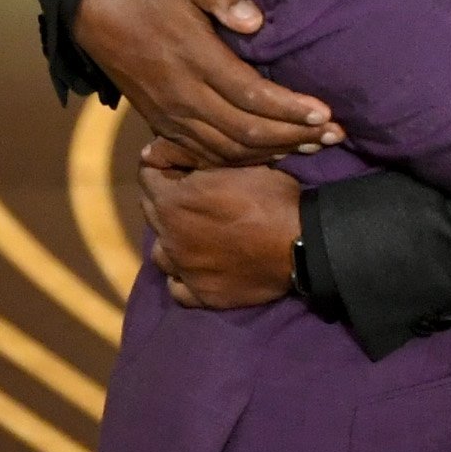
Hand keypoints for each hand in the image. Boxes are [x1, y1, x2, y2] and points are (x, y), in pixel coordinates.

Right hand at [73, 0, 343, 164]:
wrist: (98, 17)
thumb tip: (255, 21)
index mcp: (194, 58)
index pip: (250, 94)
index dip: (290, 108)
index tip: (326, 113)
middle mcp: (184, 95)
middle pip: (246, 130)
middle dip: (296, 136)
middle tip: (336, 135)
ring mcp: (172, 117)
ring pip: (230, 149)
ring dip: (276, 152)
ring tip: (316, 146)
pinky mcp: (165, 127)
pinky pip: (209, 155)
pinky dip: (245, 160)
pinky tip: (275, 155)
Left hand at [140, 162, 300, 309]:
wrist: (302, 243)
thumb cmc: (272, 198)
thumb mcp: (237, 164)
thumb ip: (200, 165)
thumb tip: (174, 157)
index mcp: (174, 199)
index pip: (147, 177)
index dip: (161, 168)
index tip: (175, 166)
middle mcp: (169, 235)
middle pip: (150, 212)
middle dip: (164, 200)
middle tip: (190, 197)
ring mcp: (183, 268)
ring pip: (160, 252)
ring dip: (171, 241)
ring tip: (191, 236)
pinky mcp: (200, 294)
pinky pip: (177, 287)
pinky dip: (183, 277)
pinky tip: (198, 268)